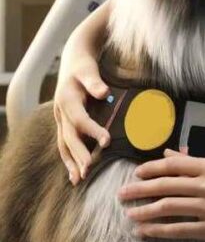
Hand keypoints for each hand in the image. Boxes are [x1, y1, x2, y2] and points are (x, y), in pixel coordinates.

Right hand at [54, 47, 110, 185]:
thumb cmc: (84, 66)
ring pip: (64, 144)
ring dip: (71, 162)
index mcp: (67, 99)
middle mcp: (61, 112)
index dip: (93, 131)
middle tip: (89, 170)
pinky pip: (64, 144)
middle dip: (78, 154)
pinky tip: (74, 174)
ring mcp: (60, 119)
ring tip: (78, 179)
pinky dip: (68, 160)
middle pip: (69, 136)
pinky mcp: (63, 124)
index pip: (80, 119)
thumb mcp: (88, 70)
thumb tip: (104, 93)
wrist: (72, 62)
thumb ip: (95, 82)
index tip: (107, 141)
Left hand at [118, 149, 204, 241]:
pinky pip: (180, 230)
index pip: (175, 164)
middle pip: (165, 185)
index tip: (136, 173)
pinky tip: (146, 232)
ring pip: (168, 207)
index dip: (151, 168)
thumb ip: (203, 161)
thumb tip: (175, 155)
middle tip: (121, 194)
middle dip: (139, 189)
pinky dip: (159, 231)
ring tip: (129, 214)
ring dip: (144, 211)